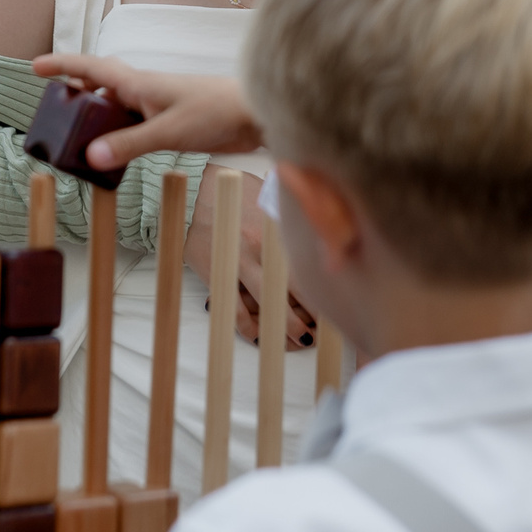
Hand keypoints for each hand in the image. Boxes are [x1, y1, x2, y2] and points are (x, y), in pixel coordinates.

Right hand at [34, 52, 265, 165]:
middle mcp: (143, 91)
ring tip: (75, 140)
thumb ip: (129, 144)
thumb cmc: (216, 112)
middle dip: (75, 93)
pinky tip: (113, 154)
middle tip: (53, 109)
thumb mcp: (167, 131)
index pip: (92, 68)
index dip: (63, 65)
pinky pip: (132, 126)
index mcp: (138, 83)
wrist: (256, 115)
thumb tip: (89, 157)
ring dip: (96, 119)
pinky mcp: (170, 122)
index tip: (35, 67)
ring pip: (115, 109)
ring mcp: (157, 106)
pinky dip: (117, 136)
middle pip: (100, 86)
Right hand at [184, 172, 314, 348]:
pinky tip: (261, 338)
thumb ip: (292, 217)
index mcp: (280, 230)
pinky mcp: (219, 276)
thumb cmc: (236, 192)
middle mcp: (265, 249)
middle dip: (316, 313)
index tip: (336, 301)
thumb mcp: (271, 197)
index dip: (326, 288)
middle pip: (299, 290)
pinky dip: (251, 329)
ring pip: (272, 306)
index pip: (312, 266)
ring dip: (290, 328)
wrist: (195, 192)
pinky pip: (237, 313)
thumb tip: (320, 225)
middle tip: (327, 327)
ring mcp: (241, 264)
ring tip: (302, 340)